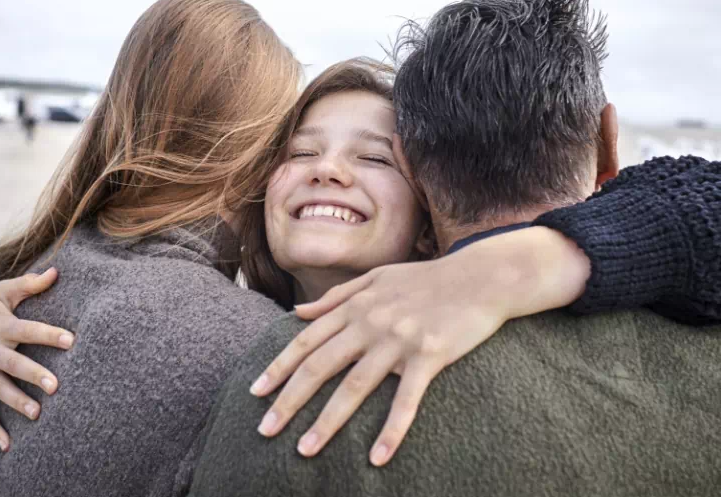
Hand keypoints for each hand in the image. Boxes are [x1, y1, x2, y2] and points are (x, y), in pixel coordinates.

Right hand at [0, 268, 74, 450]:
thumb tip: (56, 271)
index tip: (71, 340)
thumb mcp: (0, 292)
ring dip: (16, 403)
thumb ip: (29, 284)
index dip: (49, 335)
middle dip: (33, 375)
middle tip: (56, 386)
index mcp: (0, 325)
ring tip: (37, 414)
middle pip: (13, 364)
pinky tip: (7, 445)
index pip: (28, 330)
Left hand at [250, 226, 589, 464]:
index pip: (307, 340)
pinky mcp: (429, 355)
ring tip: (304, 450)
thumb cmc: (425, 279)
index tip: (255, 392)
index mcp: (356, 304)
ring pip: (355, 386)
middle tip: (264, 430)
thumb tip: (298, 312)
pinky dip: (391, 429)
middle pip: (321, 366)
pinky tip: (377, 458)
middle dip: (289, 400)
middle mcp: (371, 322)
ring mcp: (399, 339)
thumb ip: (336, 296)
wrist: (479, 277)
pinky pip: (407, 399)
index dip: (279, 367)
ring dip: (327, 422)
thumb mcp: (376, 278)